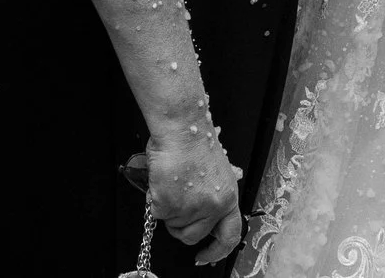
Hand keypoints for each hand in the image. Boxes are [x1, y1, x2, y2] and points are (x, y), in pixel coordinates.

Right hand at [141, 126, 244, 263]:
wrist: (183, 128)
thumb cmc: (196, 143)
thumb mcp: (217, 172)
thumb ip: (214, 195)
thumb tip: (207, 212)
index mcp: (228, 197)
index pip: (229, 236)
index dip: (217, 251)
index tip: (205, 256)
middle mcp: (213, 206)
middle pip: (193, 236)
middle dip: (181, 226)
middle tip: (176, 206)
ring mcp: (191, 207)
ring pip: (173, 225)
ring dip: (168, 209)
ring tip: (172, 183)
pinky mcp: (169, 204)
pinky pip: (157, 213)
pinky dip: (156, 199)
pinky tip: (162, 180)